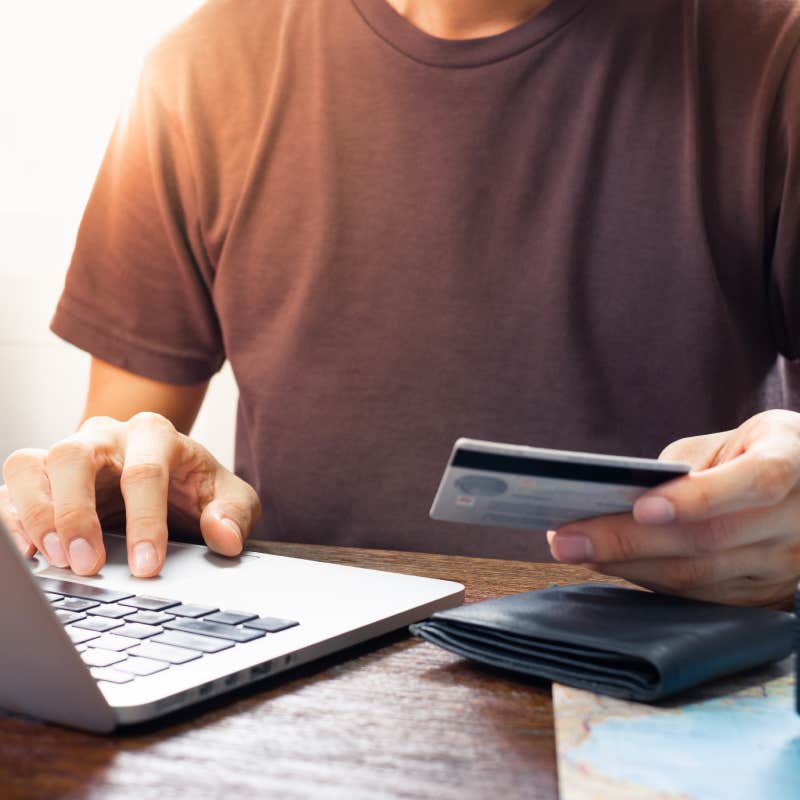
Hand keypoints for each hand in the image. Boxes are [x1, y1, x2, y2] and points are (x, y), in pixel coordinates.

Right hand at [1, 413, 260, 577]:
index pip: (145, 471)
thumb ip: (234, 513)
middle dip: (78, 513)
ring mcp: (69, 452)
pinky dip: (12, 519)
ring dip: (37, 514)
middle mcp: (106, 435)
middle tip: (88, 564)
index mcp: (155, 434)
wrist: (170, 476)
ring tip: (56, 560)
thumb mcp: (230, 498)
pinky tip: (28, 553)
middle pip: (75, 456)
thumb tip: (226, 537)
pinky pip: (12, 486)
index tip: (147, 566)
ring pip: (32, 465)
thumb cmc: (196, 487)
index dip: (145, 520)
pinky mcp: (42, 476)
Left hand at [547, 410, 799, 605]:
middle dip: (628, 541)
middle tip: (566, 539)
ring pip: (700, 576)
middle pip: (709, 539)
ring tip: (575, 550)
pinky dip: (649, 579)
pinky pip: (700, 594)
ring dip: (628, 566)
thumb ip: (686, 467)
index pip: (753, 482)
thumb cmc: (760, 452)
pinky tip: (611, 565)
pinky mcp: (767, 595)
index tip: (640, 507)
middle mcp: (798, 521)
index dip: (698, 498)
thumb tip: (621, 498)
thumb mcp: (733, 440)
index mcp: (793, 462)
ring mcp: (786, 565)